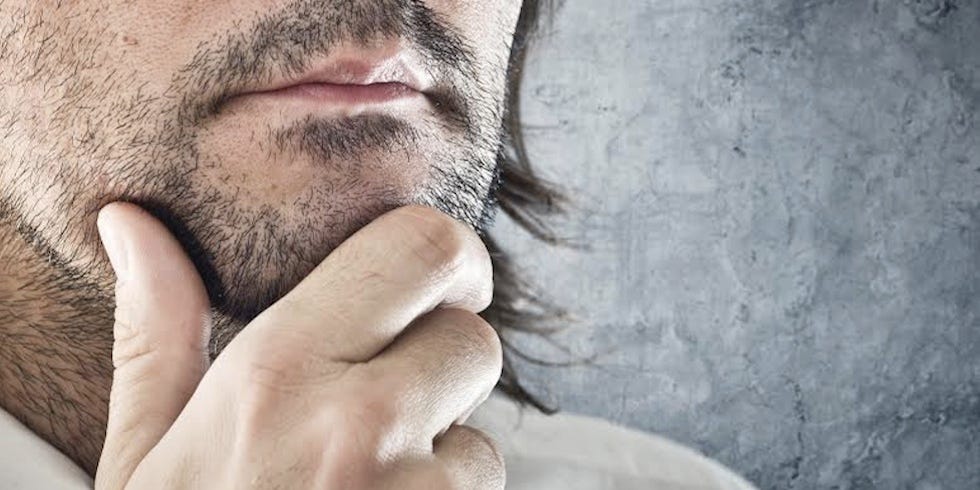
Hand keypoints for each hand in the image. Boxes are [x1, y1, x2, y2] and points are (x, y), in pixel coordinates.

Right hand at [93, 203, 503, 488]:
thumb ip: (157, 332)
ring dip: (442, 464)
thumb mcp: (145, 454)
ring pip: (485, 444)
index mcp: (276, 373)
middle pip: (477, 343)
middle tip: (388, 405)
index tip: (434, 290)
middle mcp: (355, 429)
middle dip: (444, 366)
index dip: (446, 262)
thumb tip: (134, 222)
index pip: (425, 247)